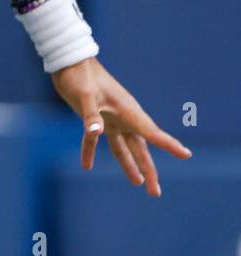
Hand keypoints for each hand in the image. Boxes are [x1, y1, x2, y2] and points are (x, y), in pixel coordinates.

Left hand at [50, 57, 191, 196]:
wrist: (68, 62)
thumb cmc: (80, 75)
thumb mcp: (85, 95)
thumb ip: (90, 115)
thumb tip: (95, 133)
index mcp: (127, 110)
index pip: (152, 132)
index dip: (169, 144)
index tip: (187, 155)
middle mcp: (123, 116)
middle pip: (140, 148)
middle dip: (148, 169)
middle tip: (155, 192)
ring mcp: (109, 118)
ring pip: (123, 147)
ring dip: (128, 165)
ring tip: (137, 183)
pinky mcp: (93, 117)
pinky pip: (93, 140)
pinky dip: (90, 151)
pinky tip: (87, 166)